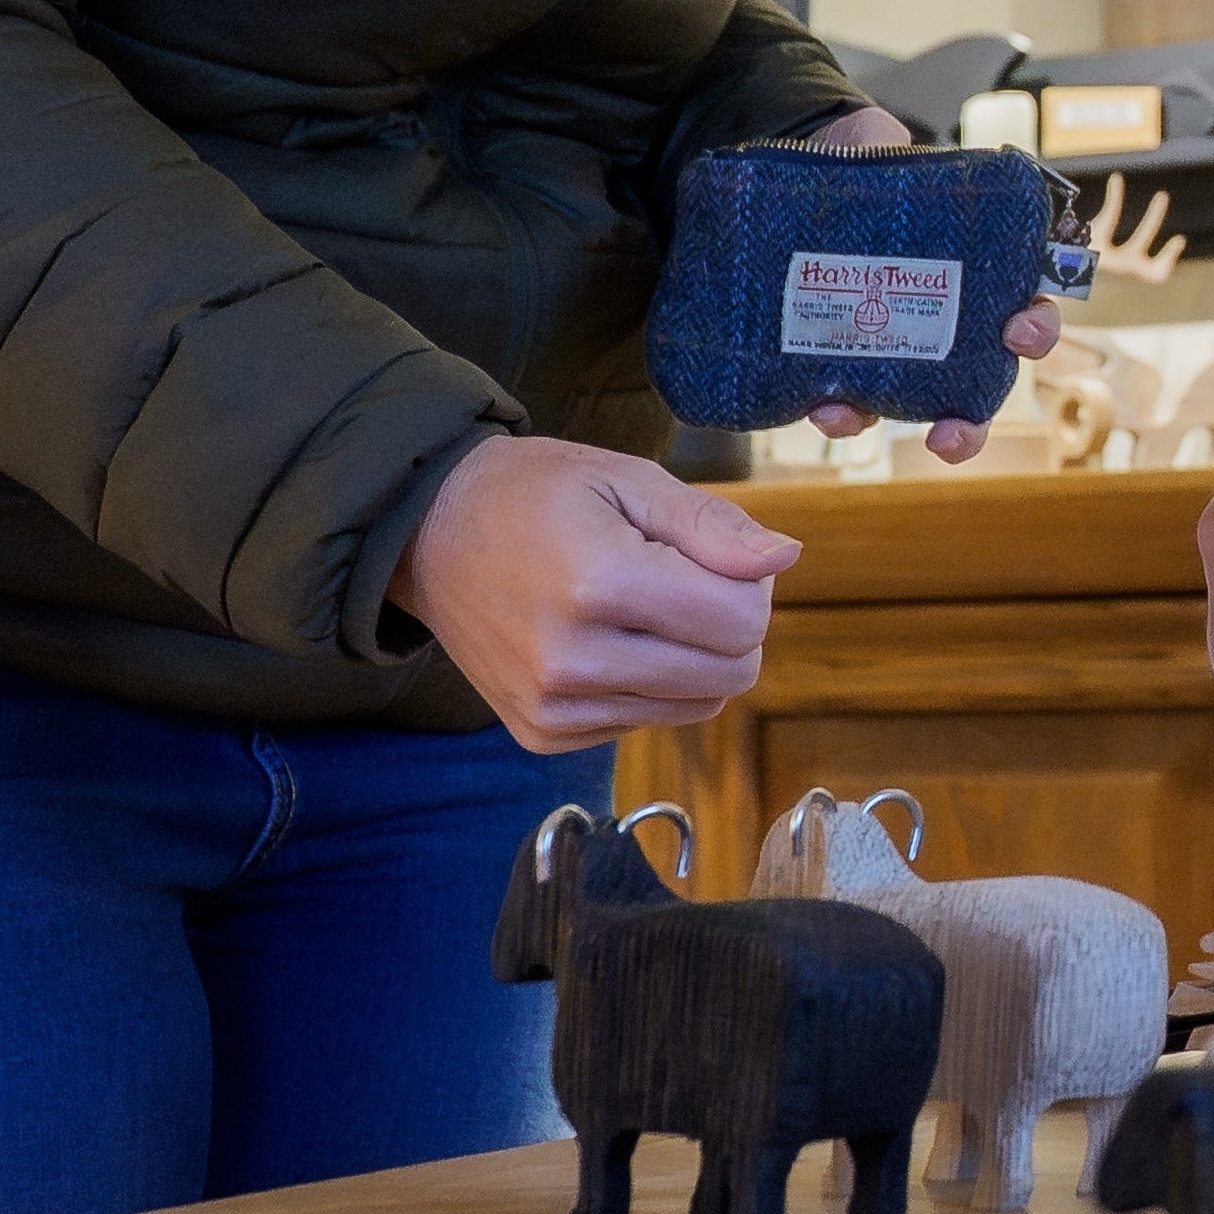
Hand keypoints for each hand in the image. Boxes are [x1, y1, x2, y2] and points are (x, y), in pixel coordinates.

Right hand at [399, 434, 800, 748]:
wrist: (428, 536)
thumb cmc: (535, 496)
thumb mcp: (627, 479)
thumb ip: (712, 526)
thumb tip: (785, 559)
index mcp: (599, 583)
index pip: (741, 623)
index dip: (748, 586)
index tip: (707, 557)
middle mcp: (573, 659)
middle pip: (730, 675)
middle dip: (729, 626)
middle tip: (683, 581)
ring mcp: (553, 707)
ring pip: (696, 706)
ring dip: (692, 658)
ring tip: (642, 607)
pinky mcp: (543, 734)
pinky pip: (645, 722)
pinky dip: (647, 684)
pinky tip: (605, 639)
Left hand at [786, 101, 1067, 460]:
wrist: (811, 179)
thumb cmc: (871, 172)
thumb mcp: (890, 154)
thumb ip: (892, 151)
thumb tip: (883, 143)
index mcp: (981, 276)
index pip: (1025, 311)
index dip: (1033, 329)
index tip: (1018, 329)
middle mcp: (947, 325)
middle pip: (980, 385)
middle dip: (974, 419)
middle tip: (957, 428)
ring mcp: (894, 350)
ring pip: (914, 408)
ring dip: (899, 428)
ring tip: (865, 425)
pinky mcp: (839, 359)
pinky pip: (846, 399)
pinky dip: (839, 412)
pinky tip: (824, 406)